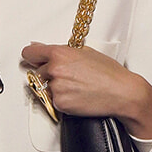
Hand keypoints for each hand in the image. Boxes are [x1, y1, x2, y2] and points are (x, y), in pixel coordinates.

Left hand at [21, 43, 151, 138]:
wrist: (121, 93)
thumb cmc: (108, 73)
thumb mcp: (85, 52)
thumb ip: (60, 51)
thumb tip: (40, 48)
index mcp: (59, 53)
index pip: (30, 54)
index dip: (31, 57)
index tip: (31, 60)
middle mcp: (55, 69)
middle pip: (38, 73)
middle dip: (49, 75)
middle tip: (69, 77)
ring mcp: (56, 88)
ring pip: (45, 89)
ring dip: (56, 89)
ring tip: (77, 87)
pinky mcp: (60, 103)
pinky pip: (53, 102)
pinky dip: (63, 101)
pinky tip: (78, 96)